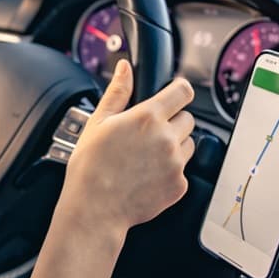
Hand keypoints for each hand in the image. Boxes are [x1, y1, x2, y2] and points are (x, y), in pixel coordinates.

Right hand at [59, 59, 194, 243]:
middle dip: (172, 121)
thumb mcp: (98, 122)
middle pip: (188, 118)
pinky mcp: (179, 185)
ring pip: (188, 144)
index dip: (178, 90)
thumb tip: (125, 68)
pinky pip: (183, 170)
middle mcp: (167, 138)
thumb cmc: (90, 167)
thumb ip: (117, 92)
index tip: (172, 95)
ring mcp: (176, 163)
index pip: (183, 91)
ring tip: (146, 157)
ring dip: (174, 146)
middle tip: (148, 134)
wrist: (94, 209)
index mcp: (148, 117)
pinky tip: (147, 175)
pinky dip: (170, 171)